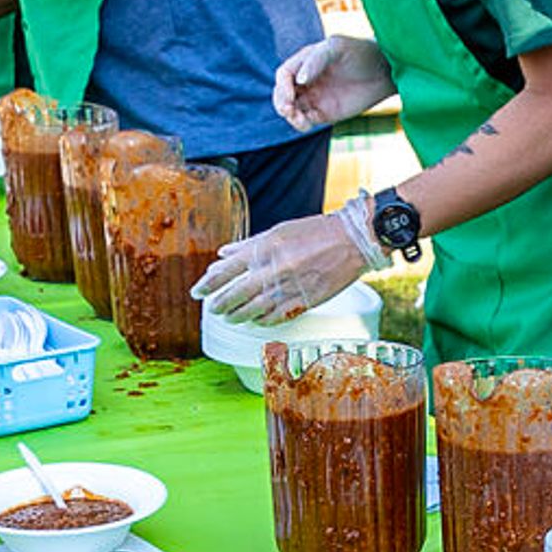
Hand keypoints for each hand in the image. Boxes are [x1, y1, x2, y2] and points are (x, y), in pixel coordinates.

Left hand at [196, 205, 368, 323]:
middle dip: (220, 304)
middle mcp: (273, 269)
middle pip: (235, 294)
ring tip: (229, 317)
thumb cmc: (316, 232)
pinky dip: (261, 320)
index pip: (226, 270)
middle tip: (213, 309)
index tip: (198, 292)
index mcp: (265, 249)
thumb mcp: (279, 231)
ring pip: (252, 310)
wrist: (353, 241)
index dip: (208, 283)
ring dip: (237, 316)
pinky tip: (255, 320)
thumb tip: (223, 253)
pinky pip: (275, 317)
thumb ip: (249, 245)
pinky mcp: (304, 301)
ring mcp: (289, 288)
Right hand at [272, 35, 393, 131]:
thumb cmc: (360, 52)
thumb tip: (299, 80)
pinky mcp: (325, 113)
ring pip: (291, 109)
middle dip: (281, 103)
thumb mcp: (337, 47)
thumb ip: (316, 60)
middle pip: (282, 94)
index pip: (284, 75)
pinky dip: (301, 124)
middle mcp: (306, 81)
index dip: (282, 86)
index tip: (290, 95)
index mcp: (304, 62)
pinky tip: (306, 124)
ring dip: (290, 116)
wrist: (385, 71)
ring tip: (300, 120)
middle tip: (288, 110)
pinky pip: (306, 120)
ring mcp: (314, 97)